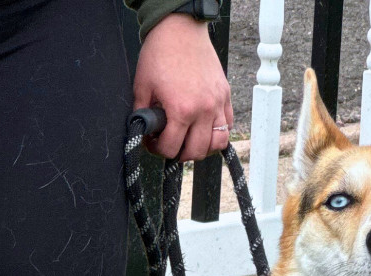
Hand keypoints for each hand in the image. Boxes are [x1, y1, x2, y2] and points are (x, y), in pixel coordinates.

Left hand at [133, 14, 232, 161]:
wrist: (180, 28)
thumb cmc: (160, 54)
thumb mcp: (142, 87)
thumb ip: (143, 115)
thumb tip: (144, 132)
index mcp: (181, 110)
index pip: (171, 148)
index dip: (157, 150)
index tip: (153, 142)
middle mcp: (204, 109)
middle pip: (196, 152)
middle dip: (179, 153)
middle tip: (170, 143)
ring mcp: (218, 103)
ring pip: (217, 143)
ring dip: (202, 148)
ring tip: (190, 141)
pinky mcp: (225, 95)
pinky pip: (227, 125)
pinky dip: (217, 133)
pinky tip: (203, 129)